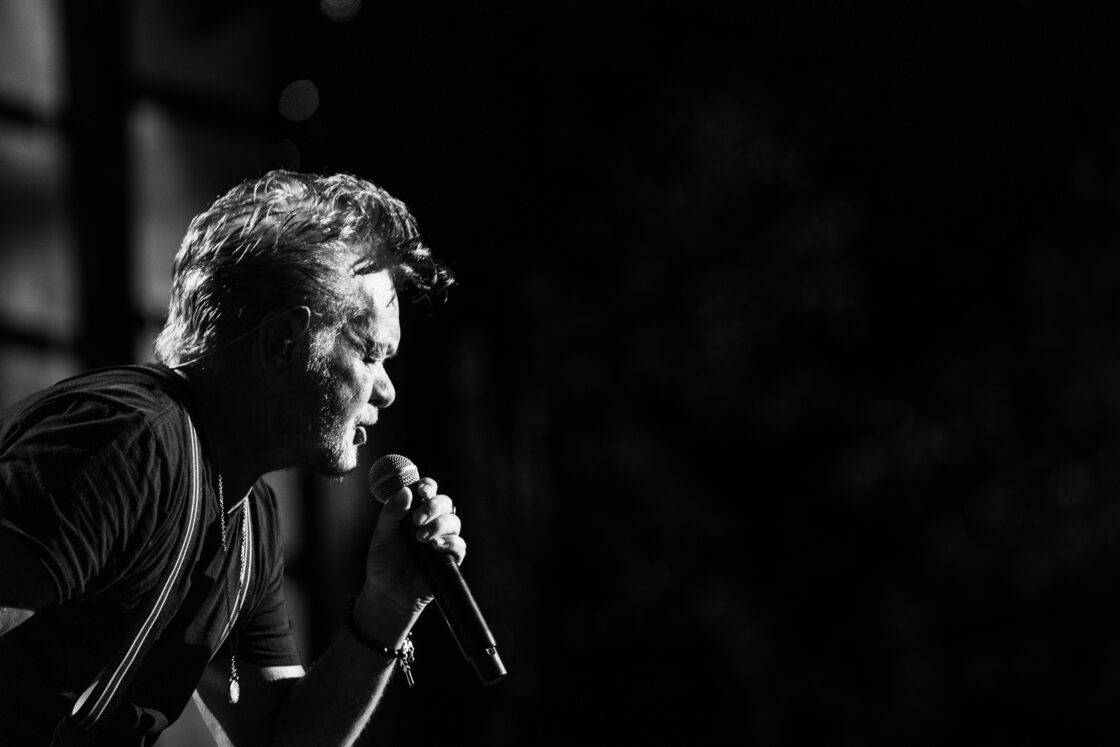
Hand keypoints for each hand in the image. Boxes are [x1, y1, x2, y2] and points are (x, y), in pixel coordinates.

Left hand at [361, 477, 465, 619]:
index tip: (422, 490)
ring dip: (439, 525)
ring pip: (453, 522)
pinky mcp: (449, 559)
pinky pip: (459, 545)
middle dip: (433, 506)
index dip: (428, 486)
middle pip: (445, 503)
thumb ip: (391, 513)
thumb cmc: (384, 561)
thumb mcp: (381, 535)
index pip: (428, 491)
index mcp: (416, 512)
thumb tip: (405, 491)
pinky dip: (451, 543)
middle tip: (417, 519)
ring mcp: (442, 540)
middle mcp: (432, 522)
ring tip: (421, 538)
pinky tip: (436, 546)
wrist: (387, 592)